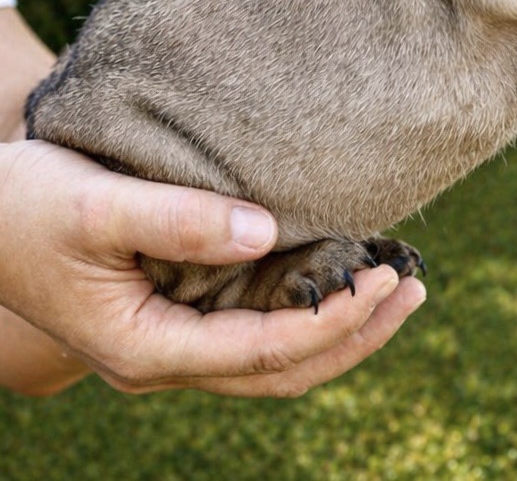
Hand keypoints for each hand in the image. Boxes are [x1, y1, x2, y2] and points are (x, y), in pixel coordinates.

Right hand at [0, 139, 425, 396]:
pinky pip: (257, 327)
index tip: (389, 278)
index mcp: (148, 348)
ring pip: (275, 356)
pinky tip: (341, 274)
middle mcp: (168, 357)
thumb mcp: (93, 208)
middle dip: (356, 336)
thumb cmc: (27, 208)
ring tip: (401, 286)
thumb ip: (175, 220)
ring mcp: (176, 340)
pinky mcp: (180, 312)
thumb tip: (264, 231)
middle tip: (417, 288)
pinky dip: (307, 308)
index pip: (265, 352)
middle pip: (283, 369)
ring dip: (341, 327)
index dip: (335, 321)